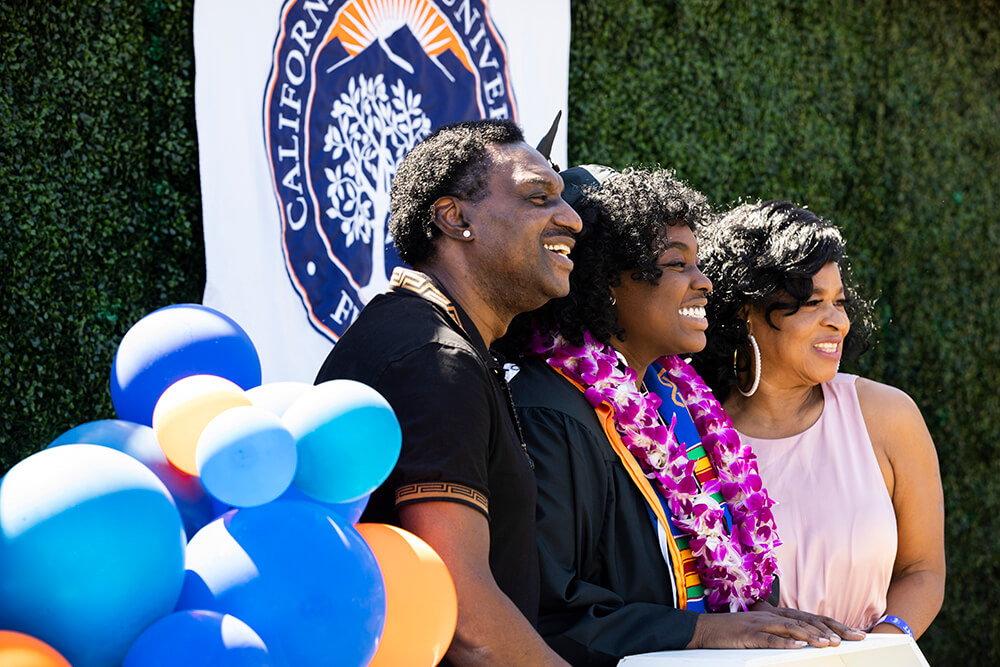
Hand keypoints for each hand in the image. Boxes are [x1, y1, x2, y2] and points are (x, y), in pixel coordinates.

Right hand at [687, 609, 851, 649]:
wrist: (704, 628)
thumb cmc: (732, 631)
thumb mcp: (759, 629)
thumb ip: (779, 631)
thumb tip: (803, 640)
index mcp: (775, 614)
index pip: (810, 618)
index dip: (834, 624)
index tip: (855, 633)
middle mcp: (771, 616)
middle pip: (806, 621)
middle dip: (830, 630)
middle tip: (851, 639)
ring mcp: (759, 624)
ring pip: (790, 628)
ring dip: (811, 636)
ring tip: (828, 643)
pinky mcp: (748, 634)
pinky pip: (769, 639)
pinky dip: (785, 642)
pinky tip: (799, 646)